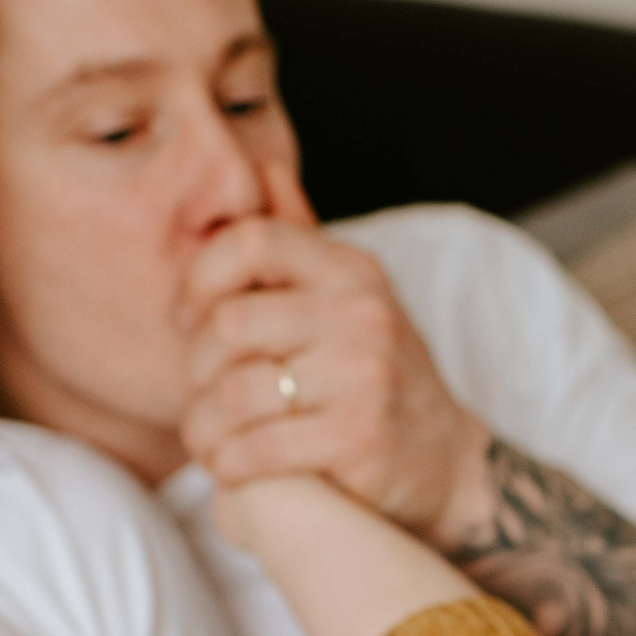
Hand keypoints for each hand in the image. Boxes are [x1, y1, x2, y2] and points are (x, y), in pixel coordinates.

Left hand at [179, 165, 491, 536]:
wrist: (445, 458)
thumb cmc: (375, 375)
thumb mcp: (349, 298)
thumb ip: (302, 241)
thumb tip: (264, 171)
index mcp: (350, 270)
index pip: (250, 240)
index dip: (200, 277)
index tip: (191, 318)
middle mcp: (361, 314)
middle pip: (229, 324)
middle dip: (194, 367)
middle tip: (198, 391)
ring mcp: (363, 376)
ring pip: (234, 393)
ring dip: (202, 425)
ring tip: (206, 436)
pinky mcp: (359, 438)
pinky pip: (258, 448)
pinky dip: (226, 462)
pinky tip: (228, 465)